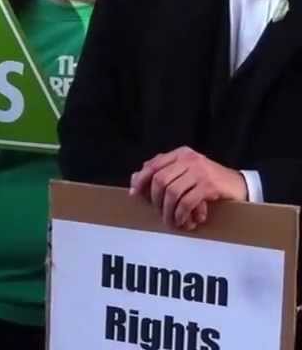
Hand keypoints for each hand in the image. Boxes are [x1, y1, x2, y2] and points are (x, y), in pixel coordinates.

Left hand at [129, 146, 246, 229]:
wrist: (239, 186)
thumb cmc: (208, 181)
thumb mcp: (185, 172)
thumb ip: (163, 172)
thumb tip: (135, 179)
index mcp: (180, 154)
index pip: (153, 165)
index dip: (141, 180)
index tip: (135, 194)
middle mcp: (189, 159)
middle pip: (160, 180)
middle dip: (155, 200)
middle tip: (158, 213)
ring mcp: (200, 171)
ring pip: (172, 192)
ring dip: (168, 211)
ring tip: (170, 221)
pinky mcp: (209, 185)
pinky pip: (187, 202)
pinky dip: (181, 214)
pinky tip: (182, 221)